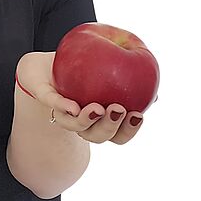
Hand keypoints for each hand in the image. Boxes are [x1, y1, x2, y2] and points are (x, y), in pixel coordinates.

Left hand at [15, 51, 144, 144]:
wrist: (45, 64)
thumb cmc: (84, 69)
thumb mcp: (111, 71)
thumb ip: (132, 80)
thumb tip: (156, 91)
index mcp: (99, 119)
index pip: (118, 134)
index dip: (129, 130)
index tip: (139, 115)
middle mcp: (81, 121)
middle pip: (98, 136)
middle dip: (110, 126)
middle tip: (118, 109)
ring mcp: (62, 112)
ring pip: (75, 126)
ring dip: (87, 120)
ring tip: (98, 108)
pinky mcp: (45, 97)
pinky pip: (54, 105)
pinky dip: (63, 107)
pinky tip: (73, 106)